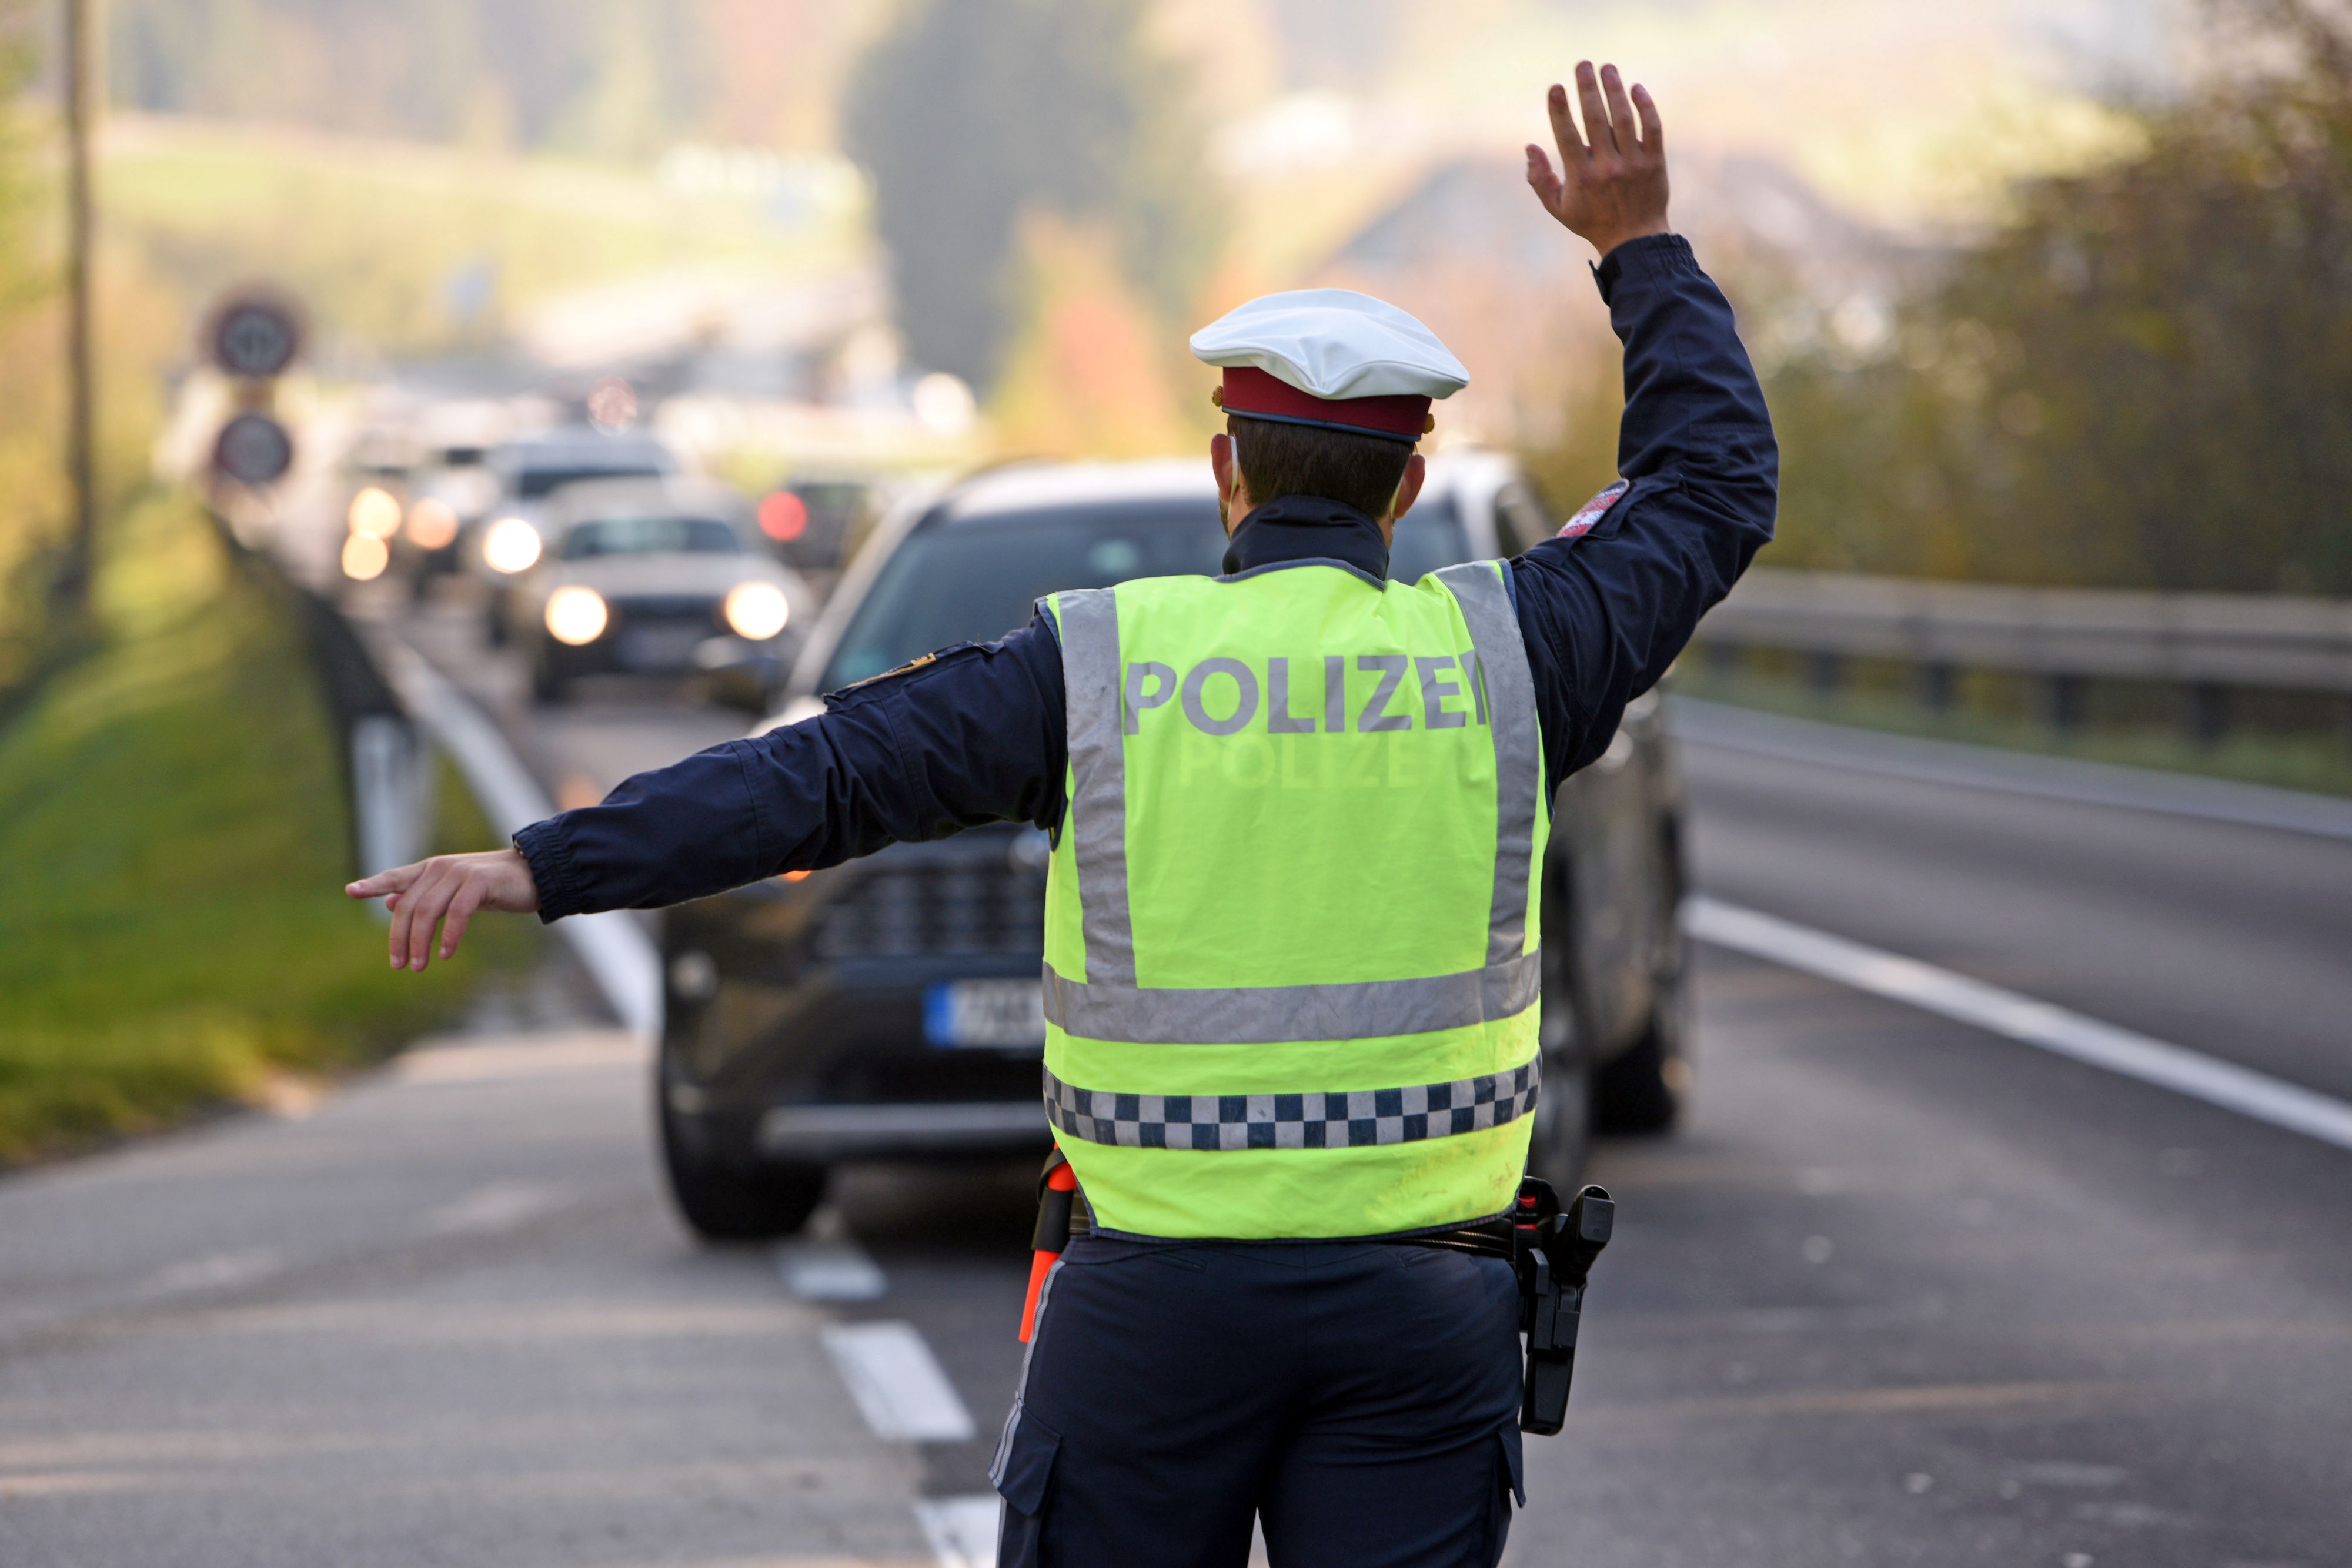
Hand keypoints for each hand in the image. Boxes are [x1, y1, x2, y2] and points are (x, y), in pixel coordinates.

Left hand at [347, 849, 538, 971]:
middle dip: (399, 937)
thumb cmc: (493, 886)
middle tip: (398, 965)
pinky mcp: (479, 881)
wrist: (535, 874)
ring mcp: (459, 872)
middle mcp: (440, 867)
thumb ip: (424, 896)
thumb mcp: (454, 892)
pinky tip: (446, 954)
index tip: (350, 891)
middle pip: (408, 905)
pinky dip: (449, 936)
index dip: (373, 884)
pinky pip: (457, 913)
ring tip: (418, 966)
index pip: (396, 876)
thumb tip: (390, 903)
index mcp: (432, 869)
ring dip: (420, 942)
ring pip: (428, 910)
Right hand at [1525, 61, 1669, 259]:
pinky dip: (1645, 106)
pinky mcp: (1654, 162)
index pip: (1567, 136)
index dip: (1560, 109)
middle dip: (1587, 89)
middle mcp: (1607, 167)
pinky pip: (1652, 128)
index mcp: (1580, 177)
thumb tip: (1529, 147)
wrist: (1634, 240)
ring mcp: (1633, 163)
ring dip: (1614, 90)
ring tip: (1607, 68)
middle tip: (1583, 65)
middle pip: (1596, 119)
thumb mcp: (1557, 207)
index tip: (1555, 87)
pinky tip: (1635, 88)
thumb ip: (1539, 179)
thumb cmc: (1592, 221)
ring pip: (1624, 119)